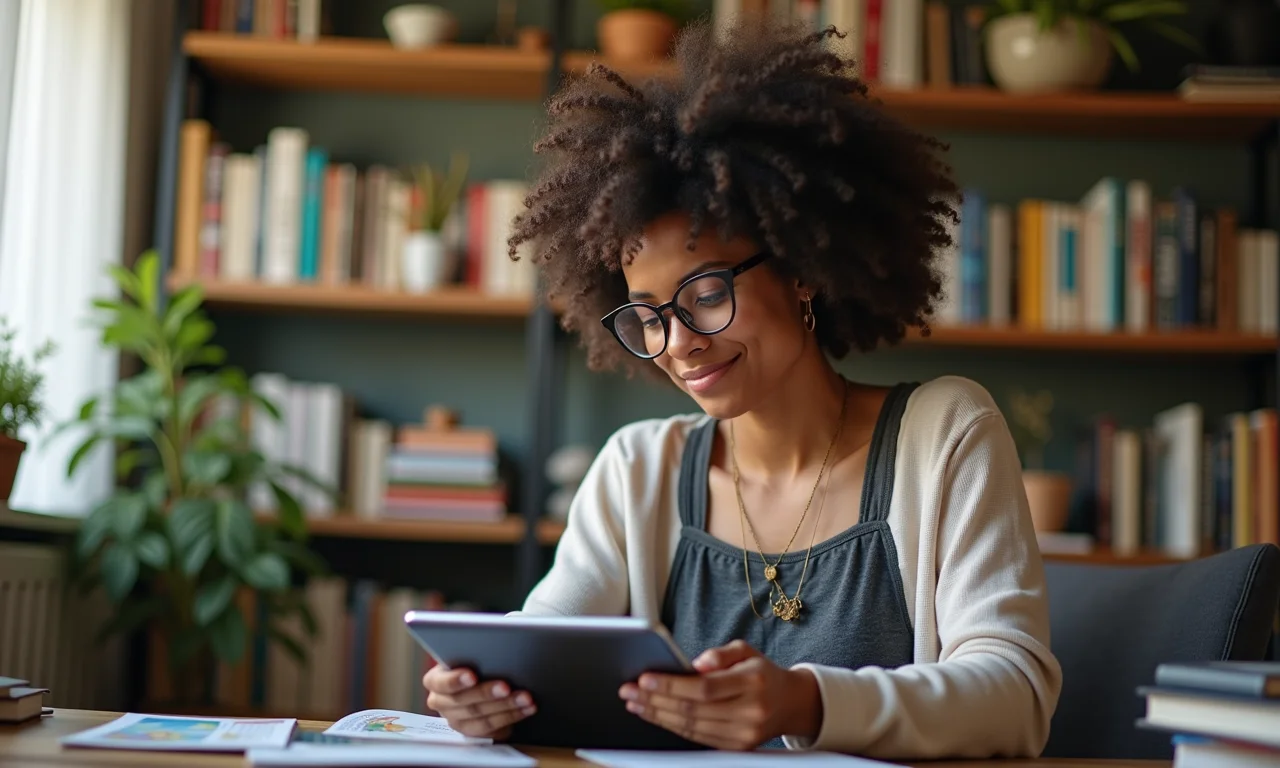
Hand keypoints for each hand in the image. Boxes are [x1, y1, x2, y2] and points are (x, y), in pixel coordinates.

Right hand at [422, 664, 536, 739]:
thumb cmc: (477, 661)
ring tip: (525, 698)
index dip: (455, 680)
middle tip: (506, 687)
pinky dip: (513, 717)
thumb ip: (474, 653)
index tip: (472, 675)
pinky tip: (527, 709)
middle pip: (464, 702)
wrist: (484, 678)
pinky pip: (494, 730)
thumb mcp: (470, 653)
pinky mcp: (474, 734)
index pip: (441, 682)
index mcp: (435, 680)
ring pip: (481, 718)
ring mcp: (457, 721)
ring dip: (507, 708)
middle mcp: (442, 703)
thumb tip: (493, 646)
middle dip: (487, 694)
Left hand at [617, 639, 822, 750]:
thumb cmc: (761, 672)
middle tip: (628, 691)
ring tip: (635, 704)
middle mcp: (751, 711)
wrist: (790, 703)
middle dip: (656, 701)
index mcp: (753, 682)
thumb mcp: (746, 650)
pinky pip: (698, 739)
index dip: (672, 686)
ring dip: (658, 716)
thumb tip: (694, 665)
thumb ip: (720, 654)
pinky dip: (672, 728)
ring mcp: (745, 735)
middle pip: (693, 710)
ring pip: (691, 728)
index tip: (644, 679)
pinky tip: (656, 716)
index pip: (705, 688)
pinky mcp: (738, 748)